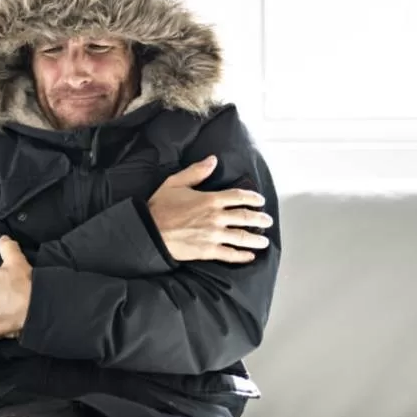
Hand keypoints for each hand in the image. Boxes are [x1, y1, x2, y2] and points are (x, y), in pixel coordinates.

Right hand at [147, 155, 273, 263]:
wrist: (148, 231)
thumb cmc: (159, 207)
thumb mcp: (174, 183)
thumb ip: (196, 171)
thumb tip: (212, 160)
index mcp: (210, 199)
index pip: (239, 196)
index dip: (252, 197)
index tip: (260, 200)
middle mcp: (216, 217)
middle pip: (246, 217)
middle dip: (260, 219)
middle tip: (268, 221)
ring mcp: (213, 235)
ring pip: (242, 237)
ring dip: (256, 239)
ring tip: (264, 241)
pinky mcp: (207, 251)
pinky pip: (229, 254)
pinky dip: (242, 256)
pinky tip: (249, 256)